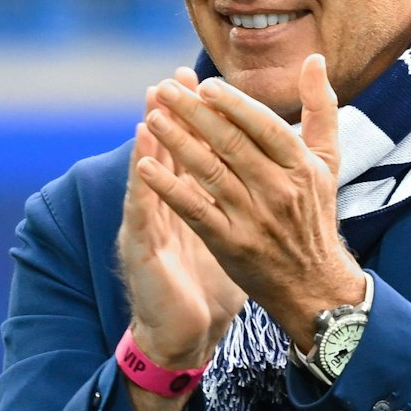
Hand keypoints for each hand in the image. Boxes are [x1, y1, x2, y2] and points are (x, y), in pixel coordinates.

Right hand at [118, 67, 246, 410]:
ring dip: (152, 138)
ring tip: (152, 103)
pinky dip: (144, 182)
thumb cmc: (207, 282)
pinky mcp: (142, 248)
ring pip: (150, 173)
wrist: (186, 331)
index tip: (202, 83)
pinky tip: (143, 159)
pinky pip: (143, 210)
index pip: (192, 150)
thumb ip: (242, 199)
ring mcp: (152, 224)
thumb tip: (267, 172)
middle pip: (167, 153)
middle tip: (170, 80)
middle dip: (173, 115)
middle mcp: (167, 206)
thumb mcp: (228, 235)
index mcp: (191, 200)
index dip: (198, 118)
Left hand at [138, 53, 365, 349]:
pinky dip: (168, 188)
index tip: (204, 85)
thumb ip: (321, 109)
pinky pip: (194, 211)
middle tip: (164, 90)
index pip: (264, 126)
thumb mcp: (328, 162)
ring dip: (177, 143)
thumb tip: (314, 58)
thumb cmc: (315, 215)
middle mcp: (279, 191)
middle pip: (231, 144)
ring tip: (153, 117)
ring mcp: (254, 219)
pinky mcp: (230, 245)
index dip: (232, 105)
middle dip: (194, 114)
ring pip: (210, 173)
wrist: (314, 286)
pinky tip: (144, 167)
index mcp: (302, 167)